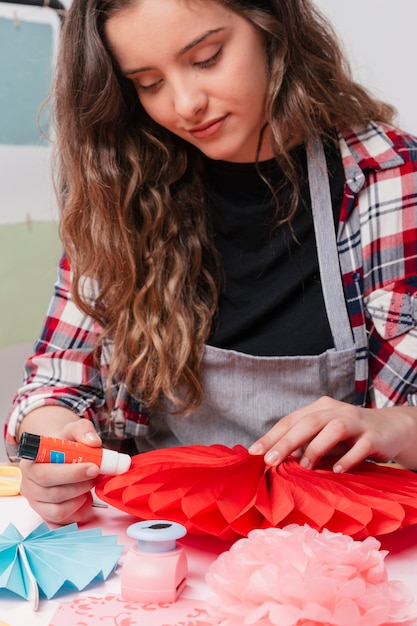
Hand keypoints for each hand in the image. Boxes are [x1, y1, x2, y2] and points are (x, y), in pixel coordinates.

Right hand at [19, 419, 101, 524]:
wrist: (60, 453)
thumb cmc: (65, 443)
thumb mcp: (74, 429)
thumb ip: (84, 430)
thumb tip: (93, 443)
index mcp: (30, 461)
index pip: (45, 473)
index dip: (71, 473)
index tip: (93, 467)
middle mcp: (28, 482)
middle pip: (52, 492)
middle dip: (80, 484)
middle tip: (96, 474)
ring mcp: (35, 500)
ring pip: (58, 509)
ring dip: (80, 496)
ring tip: (89, 482)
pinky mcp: (45, 513)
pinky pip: (63, 518)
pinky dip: (79, 508)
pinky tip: (85, 495)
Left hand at [248, 396, 416, 471]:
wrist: (390, 429)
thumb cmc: (349, 436)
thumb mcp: (323, 437)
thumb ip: (303, 445)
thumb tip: (273, 462)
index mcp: (319, 408)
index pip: (290, 420)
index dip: (271, 436)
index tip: (254, 453)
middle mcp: (335, 411)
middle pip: (308, 422)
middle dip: (286, 442)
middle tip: (270, 461)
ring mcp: (356, 422)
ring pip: (333, 428)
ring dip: (316, 448)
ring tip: (304, 467)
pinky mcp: (374, 436)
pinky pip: (360, 446)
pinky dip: (348, 458)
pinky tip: (338, 471)